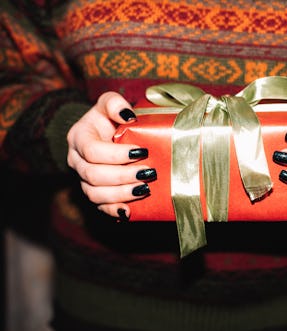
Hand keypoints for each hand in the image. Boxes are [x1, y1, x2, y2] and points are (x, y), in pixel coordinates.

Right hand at [67, 92, 155, 219]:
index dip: (116, 154)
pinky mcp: (94, 192)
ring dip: (121, 194)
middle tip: (149, 173)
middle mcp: (77, 160)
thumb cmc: (107, 118)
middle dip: (123, 176)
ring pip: (95, 194)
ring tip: (145, 189)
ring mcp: (83, 179)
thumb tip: (129, 117)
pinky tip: (128, 213)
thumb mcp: (109, 104)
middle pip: (93, 175)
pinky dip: (113, 211)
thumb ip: (115, 104)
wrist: (101, 134)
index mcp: (79, 138)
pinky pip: (99, 207)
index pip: (92, 151)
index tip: (142, 152)